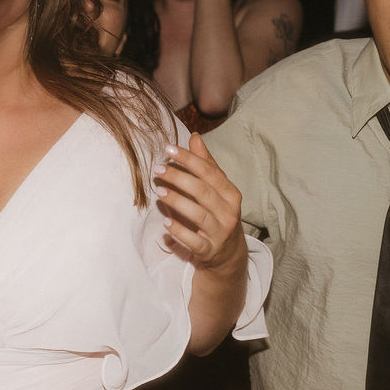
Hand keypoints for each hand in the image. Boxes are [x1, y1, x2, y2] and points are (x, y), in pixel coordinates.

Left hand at [155, 134, 243, 267]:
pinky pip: (194, 241)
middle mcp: (229, 212)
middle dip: (179, 178)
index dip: (189, 159)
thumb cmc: (219, 213)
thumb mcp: (217, 189)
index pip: (210, 172)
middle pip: (203, 191)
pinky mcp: (209, 250)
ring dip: (177, 201)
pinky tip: (165, 222)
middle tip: (158, 169)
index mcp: (231, 194)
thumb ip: (206, 164)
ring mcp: (220, 232)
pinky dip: (179, 231)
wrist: (228, 252)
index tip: (168, 149)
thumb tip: (195, 137)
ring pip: (199, 215)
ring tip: (159, 191)